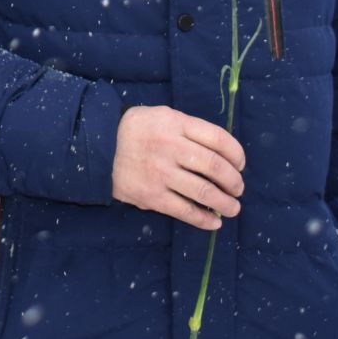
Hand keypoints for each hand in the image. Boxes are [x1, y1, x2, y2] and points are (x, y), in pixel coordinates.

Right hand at [110, 105, 245, 229]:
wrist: (97, 146)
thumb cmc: (136, 130)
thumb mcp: (162, 116)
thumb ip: (189, 129)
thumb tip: (222, 152)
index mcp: (175, 123)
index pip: (219, 139)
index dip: (237, 154)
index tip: (240, 164)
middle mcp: (170, 147)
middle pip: (216, 167)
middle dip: (234, 182)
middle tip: (237, 188)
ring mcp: (161, 173)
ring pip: (205, 193)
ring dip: (225, 204)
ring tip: (232, 208)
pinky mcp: (152, 196)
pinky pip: (185, 211)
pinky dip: (204, 220)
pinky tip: (214, 222)